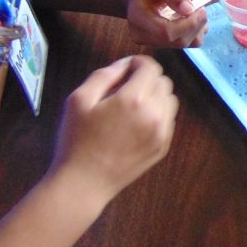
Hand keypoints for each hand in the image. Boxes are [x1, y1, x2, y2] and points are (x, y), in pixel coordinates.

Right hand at [49, 55, 177, 204]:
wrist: (84, 183)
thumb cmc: (76, 139)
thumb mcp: (79, 99)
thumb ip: (105, 75)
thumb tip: (126, 64)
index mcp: (134, 99)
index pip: (151, 67)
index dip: (137, 63)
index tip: (124, 70)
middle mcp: (155, 113)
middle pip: (163, 81)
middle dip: (146, 79)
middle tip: (123, 89)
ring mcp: (163, 132)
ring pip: (170, 100)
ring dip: (155, 96)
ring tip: (132, 106)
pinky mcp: (164, 146)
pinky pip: (169, 119)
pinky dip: (157, 114)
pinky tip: (136, 124)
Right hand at [124, 0, 208, 47]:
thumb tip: (189, 9)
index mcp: (137, 18)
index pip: (166, 31)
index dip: (188, 24)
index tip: (201, 9)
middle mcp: (141, 35)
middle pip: (177, 41)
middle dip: (195, 26)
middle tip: (202, 8)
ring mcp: (151, 43)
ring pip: (184, 44)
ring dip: (197, 29)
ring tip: (195, 12)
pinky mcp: (161, 44)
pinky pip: (185, 44)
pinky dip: (194, 32)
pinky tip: (190, 18)